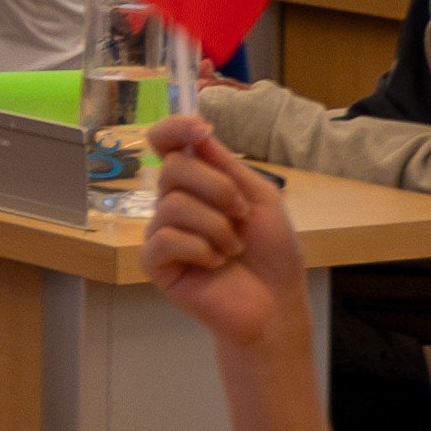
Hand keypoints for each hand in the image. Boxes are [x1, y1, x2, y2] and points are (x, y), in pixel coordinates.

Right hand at [142, 114, 311, 349]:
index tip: (197, 128)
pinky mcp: (155, 262)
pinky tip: (214, 263)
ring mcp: (162, 231)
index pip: (167, 145)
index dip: (173, 129)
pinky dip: (198, 249)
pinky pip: (166, 238)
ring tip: (232, 250)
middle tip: (241, 215)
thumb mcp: (260, 197)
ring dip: (215, 227)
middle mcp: (174, 202)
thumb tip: (197, 131)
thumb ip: (227, 165)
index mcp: (198, 184)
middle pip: (172, 169)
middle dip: (216, 189)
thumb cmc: (272, 252)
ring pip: (172, 205)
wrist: (275, 302)